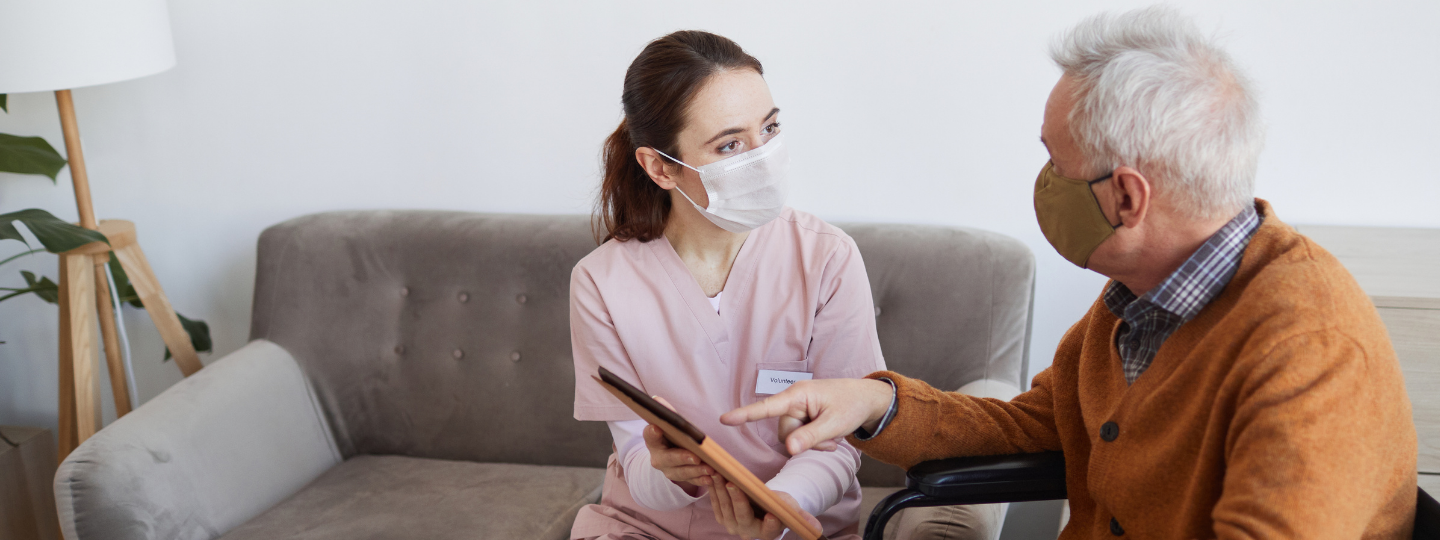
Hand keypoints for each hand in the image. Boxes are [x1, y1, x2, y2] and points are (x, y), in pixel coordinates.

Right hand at [644, 397, 714, 490]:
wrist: (672, 455)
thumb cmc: (672, 435)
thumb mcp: (670, 424)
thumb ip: (666, 413)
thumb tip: (656, 399)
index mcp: (653, 441)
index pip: (650, 435)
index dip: (652, 432)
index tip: (656, 428)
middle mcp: (658, 458)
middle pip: (668, 459)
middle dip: (682, 458)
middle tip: (695, 457)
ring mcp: (669, 471)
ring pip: (681, 473)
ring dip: (696, 471)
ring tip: (710, 469)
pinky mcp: (680, 479)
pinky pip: (691, 481)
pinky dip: (701, 480)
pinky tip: (711, 478)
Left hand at [708, 476, 819, 539]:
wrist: (763, 506)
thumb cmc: (779, 506)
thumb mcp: (792, 509)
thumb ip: (802, 517)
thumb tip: (818, 530)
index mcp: (768, 532)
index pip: (769, 530)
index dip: (771, 524)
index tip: (773, 515)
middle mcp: (748, 532)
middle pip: (742, 517)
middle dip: (737, 501)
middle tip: (734, 485)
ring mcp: (732, 524)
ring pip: (725, 508)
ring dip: (720, 490)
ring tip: (719, 473)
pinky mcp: (722, 515)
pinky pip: (715, 501)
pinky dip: (713, 487)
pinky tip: (712, 473)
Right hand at [721, 378, 892, 455]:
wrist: (867, 400)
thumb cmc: (852, 405)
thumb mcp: (835, 424)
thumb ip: (810, 437)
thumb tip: (788, 449)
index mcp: (798, 395)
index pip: (767, 407)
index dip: (745, 414)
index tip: (725, 419)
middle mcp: (793, 401)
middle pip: (784, 432)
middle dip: (804, 441)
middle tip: (830, 439)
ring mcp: (797, 409)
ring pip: (791, 438)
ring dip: (811, 443)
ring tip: (832, 436)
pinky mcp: (802, 417)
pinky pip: (798, 437)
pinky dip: (814, 441)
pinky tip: (829, 437)